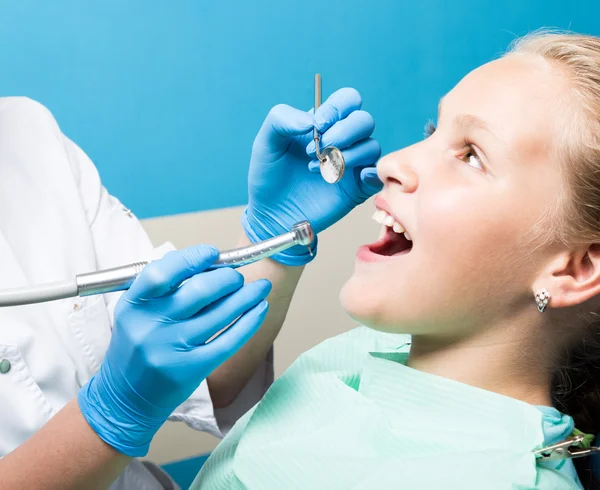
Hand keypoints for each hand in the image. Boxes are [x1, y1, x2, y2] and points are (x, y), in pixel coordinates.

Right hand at [78, 246, 270, 456]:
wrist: (125, 397)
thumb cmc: (137, 347)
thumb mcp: (137, 312)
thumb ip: (165, 287)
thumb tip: (208, 262)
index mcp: (133, 305)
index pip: (163, 272)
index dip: (192, 258)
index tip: (213, 253)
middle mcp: (150, 326)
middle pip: (199, 291)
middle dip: (227, 278)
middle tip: (237, 276)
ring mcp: (171, 349)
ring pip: (220, 314)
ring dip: (247, 295)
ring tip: (260, 287)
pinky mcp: (191, 369)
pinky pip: (229, 340)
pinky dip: (249, 321)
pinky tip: (259, 308)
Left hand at [243, 88, 381, 265]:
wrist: (271, 212)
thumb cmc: (268, 175)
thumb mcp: (265, 141)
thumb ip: (282, 119)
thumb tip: (312, 120)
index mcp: (325, 124)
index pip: (348, 100)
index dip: (337, 108)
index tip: (317, 125)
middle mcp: (343, 140)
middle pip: (364, 121)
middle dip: (343, 132)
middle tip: (316, 151)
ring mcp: (352, 164)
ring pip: (372, 146)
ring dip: (345, 156)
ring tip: (317, 170)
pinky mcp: (358, 188)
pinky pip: (377, 175)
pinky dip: (369, 173)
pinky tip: (344, 178)